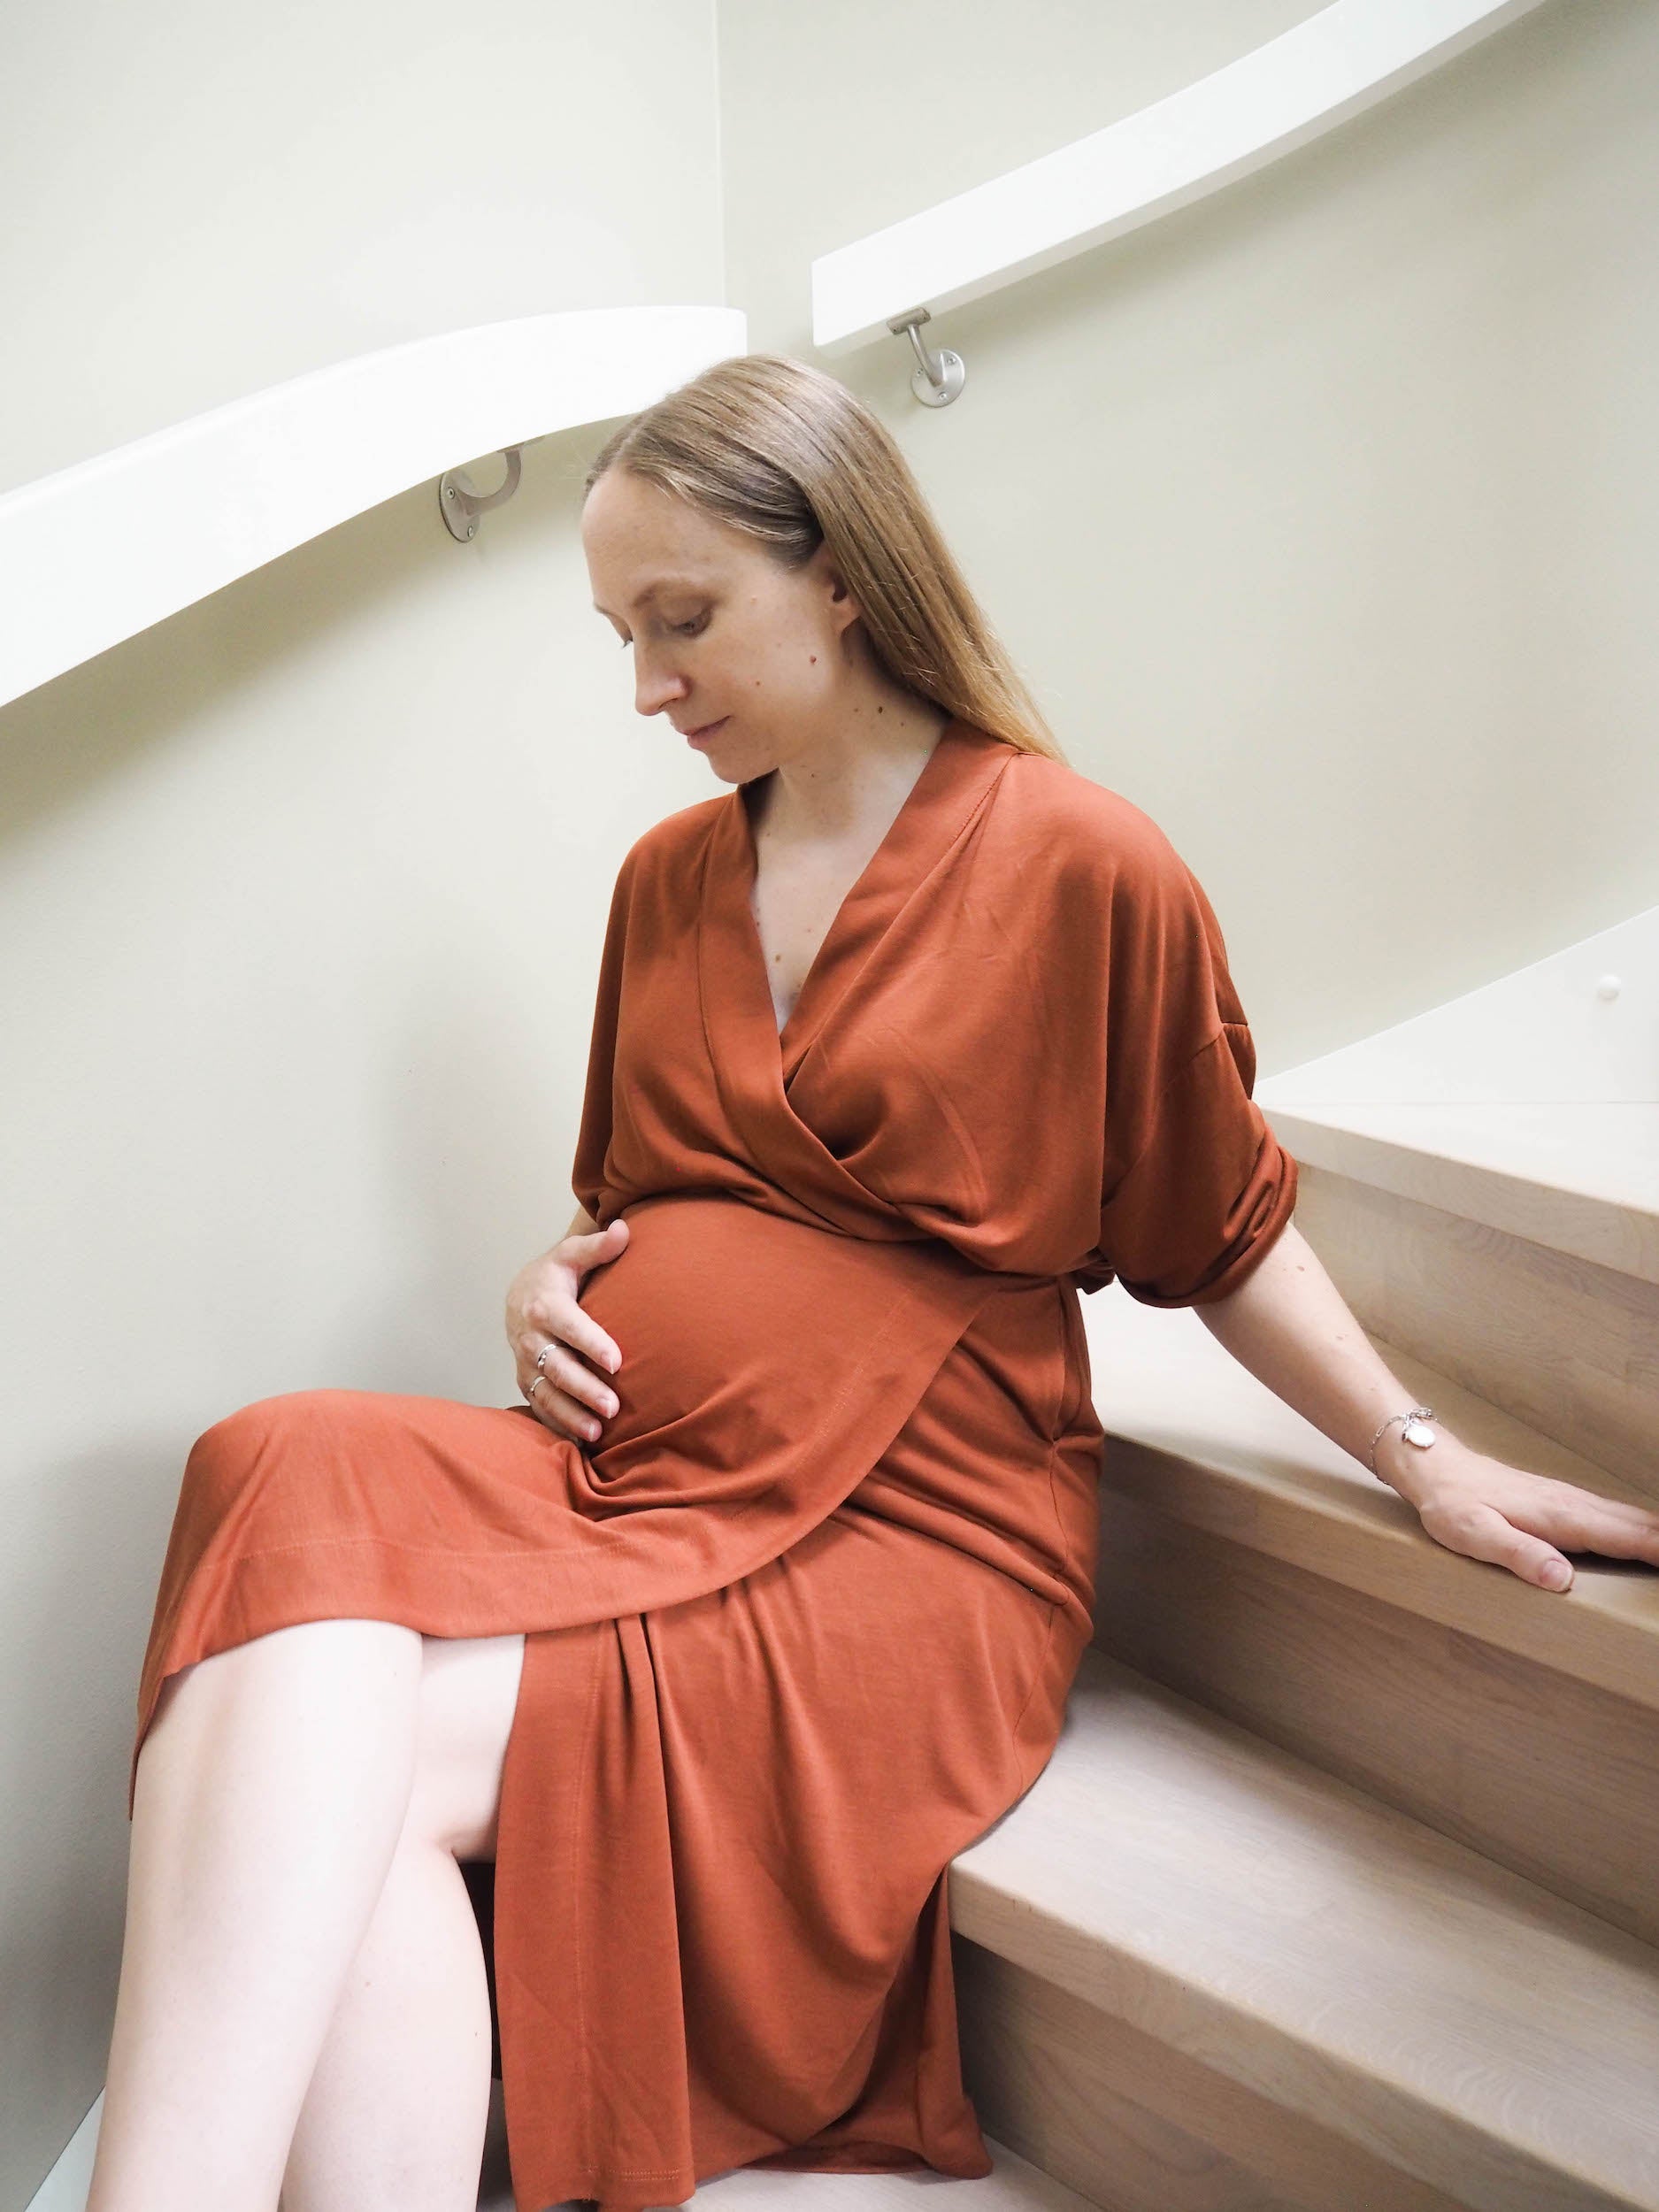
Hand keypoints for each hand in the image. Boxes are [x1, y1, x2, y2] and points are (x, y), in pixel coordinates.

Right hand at [505, 1219, 629, 1444]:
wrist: (520, 1295)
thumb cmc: (555, 1276)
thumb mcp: (572, 1256)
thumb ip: (598, 1247)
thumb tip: (625, 1230)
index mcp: (544, 1306)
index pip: (570, 1327)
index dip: (592, 1343)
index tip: (618, 1360)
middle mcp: (531, 1338)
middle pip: (559, 1368)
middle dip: (585, 1389)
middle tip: (614, 1406)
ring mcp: (526, 1364)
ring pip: (547, 1394)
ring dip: (571, 1414)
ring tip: (598, 1431)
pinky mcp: (527, 1381)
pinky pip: (540, 1407)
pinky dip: (558, 1425)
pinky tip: (581, 1442)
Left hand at [1386, 1435, 1658, 1591]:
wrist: (1435, 1468)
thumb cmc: (1452, 1506)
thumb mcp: (1475, 1535)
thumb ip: (1518, 1554)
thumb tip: (1560, 1578)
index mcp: (1564, 1518)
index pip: (1633, 1538)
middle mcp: (1578, 1505)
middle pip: (1647, 1525)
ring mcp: (1575, 1501)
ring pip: (1637, 1519)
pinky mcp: (1569, 1503)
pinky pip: (1621, 1517)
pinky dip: (1649, 1528)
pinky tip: (1656, 1538)